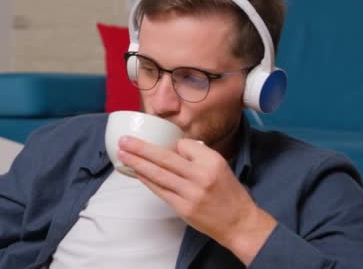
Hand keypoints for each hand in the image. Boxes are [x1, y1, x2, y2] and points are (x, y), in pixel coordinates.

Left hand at [118, 137, 275, 264]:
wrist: (239, 222)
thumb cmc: (228, 192)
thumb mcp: (219, 165)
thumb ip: (197, 155)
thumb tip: (172, 147)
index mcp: (212, 161)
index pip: (183, 144)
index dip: (172, 144)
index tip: (161, 143)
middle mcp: (201, 175)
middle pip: (165, 158)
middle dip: (141, 148)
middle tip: (124, 140)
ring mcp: (191, 193)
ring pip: (158, 174)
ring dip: (137, 163)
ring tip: (123, 154)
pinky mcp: (183, 208)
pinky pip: (160, 190)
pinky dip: (146, 180)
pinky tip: (136, 172)